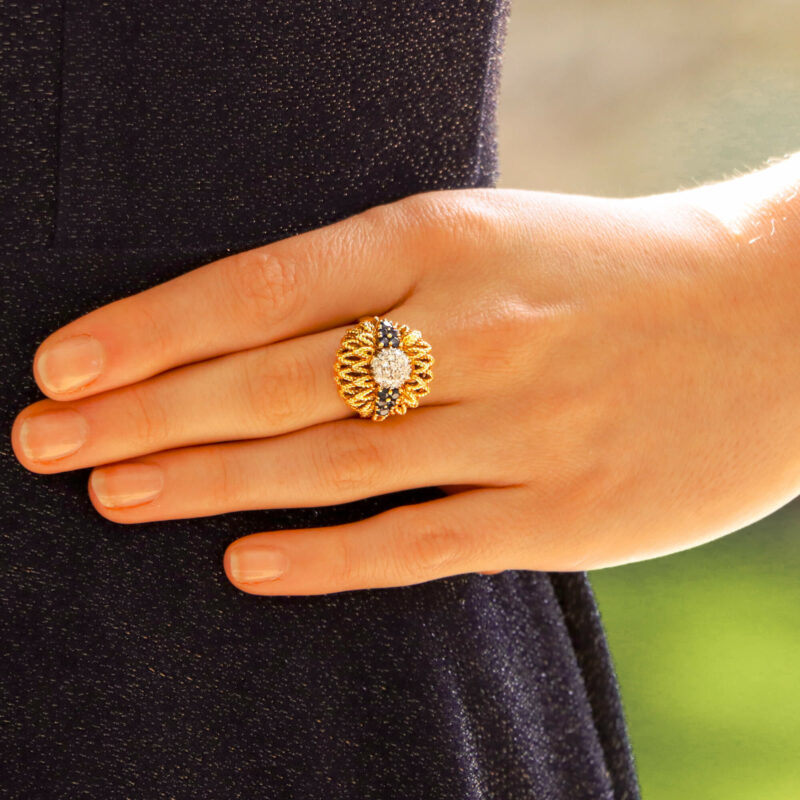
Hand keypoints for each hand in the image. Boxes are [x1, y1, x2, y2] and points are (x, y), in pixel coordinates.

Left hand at [11, 185, 799, 594]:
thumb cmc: (612, 270)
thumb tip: (258, 341)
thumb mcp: (495, 238)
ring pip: (327, 463)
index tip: (60, 366)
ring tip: (111, 494)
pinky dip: (324, 557)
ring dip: (206, 482)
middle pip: (271, 382)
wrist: (774, 316)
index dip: (149, 328)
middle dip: (144, 414)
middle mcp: (472, 332)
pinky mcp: (563, 515)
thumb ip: (387, 285)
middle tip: (42, 443)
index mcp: (448, 239)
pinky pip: (417, 542)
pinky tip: (241, 565)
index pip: (262, 286)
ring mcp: (518, 430)